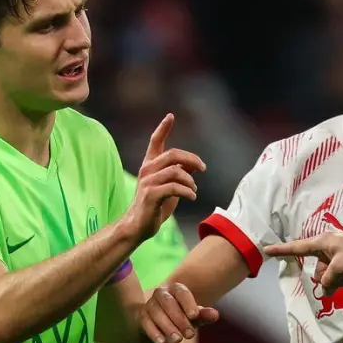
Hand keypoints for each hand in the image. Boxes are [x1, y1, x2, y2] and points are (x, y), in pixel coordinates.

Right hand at [122, 114, 205, 241]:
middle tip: (203, 168)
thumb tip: (193, 165)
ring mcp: (147, 182)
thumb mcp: (170, 187)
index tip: (170, 116)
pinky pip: (174, 187)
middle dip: (192, 159)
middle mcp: (147, 170)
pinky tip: (192, 197)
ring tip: (194, 190)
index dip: (163, 128)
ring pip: (176, 171)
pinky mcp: (150, 195)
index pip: (156, 141)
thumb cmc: (156, 206)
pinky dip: (187, 191)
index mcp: (150, 165)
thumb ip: (179, 174)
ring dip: (190, 181)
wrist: (138, 226)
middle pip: (173, 154)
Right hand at [140, 282, 220, 342]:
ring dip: (167, 327)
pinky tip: (162, 342)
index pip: (182, 293)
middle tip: (190, 335)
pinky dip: (153, 332)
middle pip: (168, 303)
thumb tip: (215, 314)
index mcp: (176, 288)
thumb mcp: (195, 317)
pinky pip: (145, 322)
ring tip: (178, 340)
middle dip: (179, 319)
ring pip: (156, 313)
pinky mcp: (141, 316)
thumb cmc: (184, 317)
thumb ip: (205, 315)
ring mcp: (149, 304)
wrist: (165, 321)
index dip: (188, 303)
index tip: (195, 316)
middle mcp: (161, 293)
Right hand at [263, 232, 342, 290]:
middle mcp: (329, 250)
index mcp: (322, 243)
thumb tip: (325, 291)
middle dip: (329, 279)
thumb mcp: (339, 268)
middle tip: (342, 275)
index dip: (282, 251)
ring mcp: (341, 259)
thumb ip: (327, 281)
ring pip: (332, 279)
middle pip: (318, 272)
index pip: (297, 248)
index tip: (267, 250)